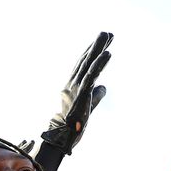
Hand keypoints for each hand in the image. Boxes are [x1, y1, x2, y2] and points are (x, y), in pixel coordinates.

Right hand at [40, 32, 112, 154]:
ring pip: (88, 64)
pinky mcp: (82, 94)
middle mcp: (72, 83)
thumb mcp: (87, 105)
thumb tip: (104, 87)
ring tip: (108, 35)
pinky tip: (108, 53)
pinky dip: (100, 63)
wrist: (62, 137)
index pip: (82, 65)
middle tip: (106, 33)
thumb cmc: (72, 124)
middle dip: (96, 45)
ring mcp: (76, 88)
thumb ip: (95, 94)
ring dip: (98, 48)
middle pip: (86, 60)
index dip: (91, 52)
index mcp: (72, 86)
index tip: (101, 41)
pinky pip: (92, 75)